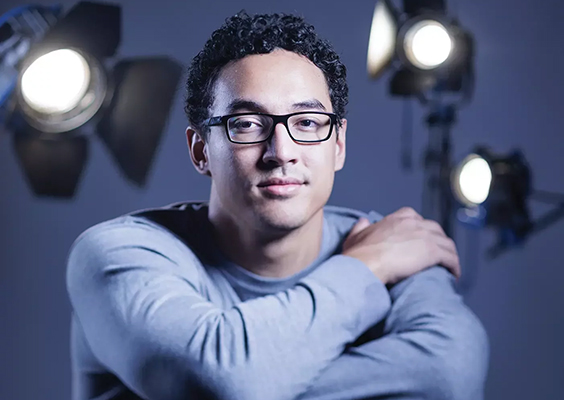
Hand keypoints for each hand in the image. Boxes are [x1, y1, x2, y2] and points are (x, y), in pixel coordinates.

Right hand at [342, 207, 460, 284]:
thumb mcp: (354, 237)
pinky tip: (454, 274)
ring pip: (446, 243)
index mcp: (396, 219)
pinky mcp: (432, 252)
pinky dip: (454, 265)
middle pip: (434, 229)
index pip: (414, 217)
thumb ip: (360, 227)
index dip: (420, 227)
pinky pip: (451, 258)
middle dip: (438, 240)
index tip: (420, 238)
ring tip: (448, 266)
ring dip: (449, 254)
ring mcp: (424, 236)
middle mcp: (413, 223)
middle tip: (437, 254)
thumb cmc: (359, 255)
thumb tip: (364, 221)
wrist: (366, 265)